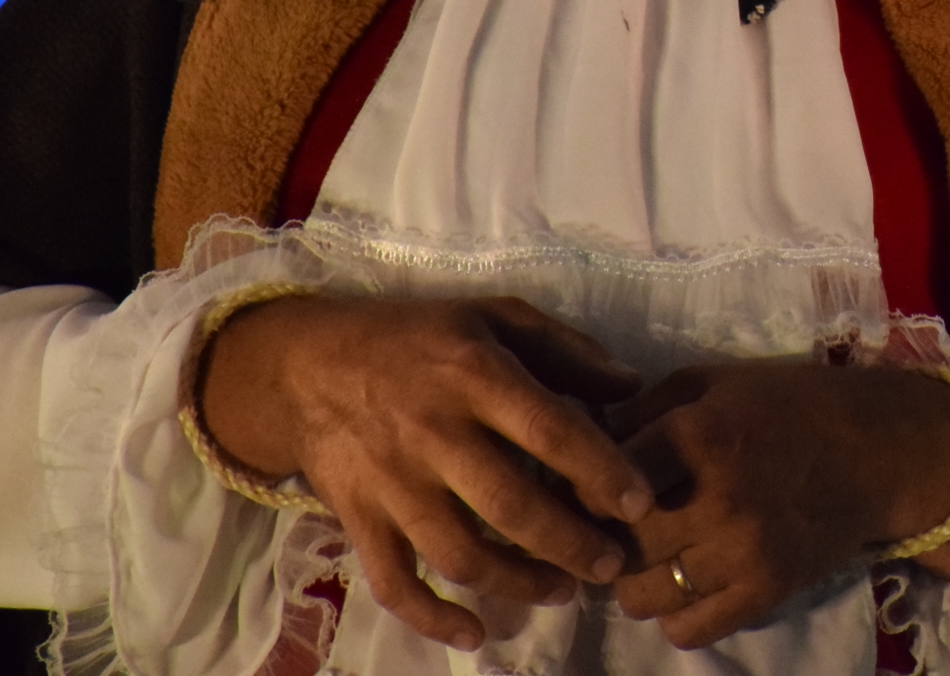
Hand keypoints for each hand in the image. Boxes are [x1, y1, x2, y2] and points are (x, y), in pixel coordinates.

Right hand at [198, 294, 652, 652]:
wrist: (307, 366)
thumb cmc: (418, 338)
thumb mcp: (494, 316)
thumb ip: (565, 349)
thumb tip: (631, 385)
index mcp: (474, 376)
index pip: (550, 430)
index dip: (601, 471)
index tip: (641, 506)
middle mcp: (434, 435)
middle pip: (510, 505)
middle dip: (570, 544)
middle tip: (612, 566)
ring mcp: (392, 484)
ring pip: (460, 553)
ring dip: (518, 583)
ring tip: (563, 590)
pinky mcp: (358, 520)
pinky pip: (395, 582)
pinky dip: (432, 617)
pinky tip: (475, 633)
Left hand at [607, 360, 949, 649]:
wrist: (879, 450)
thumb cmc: (790, 406)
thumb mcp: (714, 383)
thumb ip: (645, 410)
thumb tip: (585, 443)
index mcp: (699, 435)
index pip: (602, 484)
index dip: (587, 491)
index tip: (593, 491)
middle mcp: (716, 498)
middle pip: (619, 546)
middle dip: (611, 539)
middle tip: (621, 529)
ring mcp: (742, 553)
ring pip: (643, 597)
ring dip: (640, 580)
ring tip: (657, 558)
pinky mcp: (766, 593)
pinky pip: (688, 630)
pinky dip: (676, 615)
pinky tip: (689, 585)